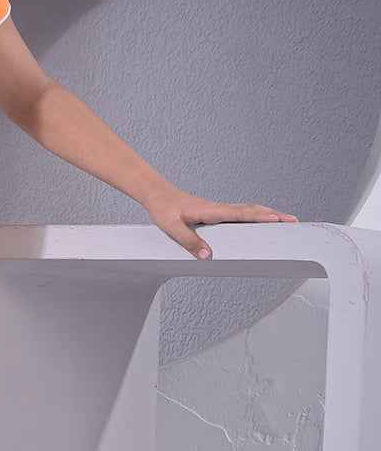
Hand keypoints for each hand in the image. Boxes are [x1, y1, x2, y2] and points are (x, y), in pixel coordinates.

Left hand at [145, 188, 298, 259]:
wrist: (156, 194)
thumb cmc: (163, 209)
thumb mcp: (172, 228)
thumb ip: (190, 242)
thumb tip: (208, 256)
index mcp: (211, 210)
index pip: (240, 214)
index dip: (259, 217)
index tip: (278, 219)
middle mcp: (218, 208)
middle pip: (251, 210)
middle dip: (273, 215)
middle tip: (294, 221)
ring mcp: (218, 209)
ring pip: (247, 210)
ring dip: (267, 214)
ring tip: (284, 221)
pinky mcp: (215, 212)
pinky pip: (239, 214)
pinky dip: (254, 215)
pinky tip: (260, 221)